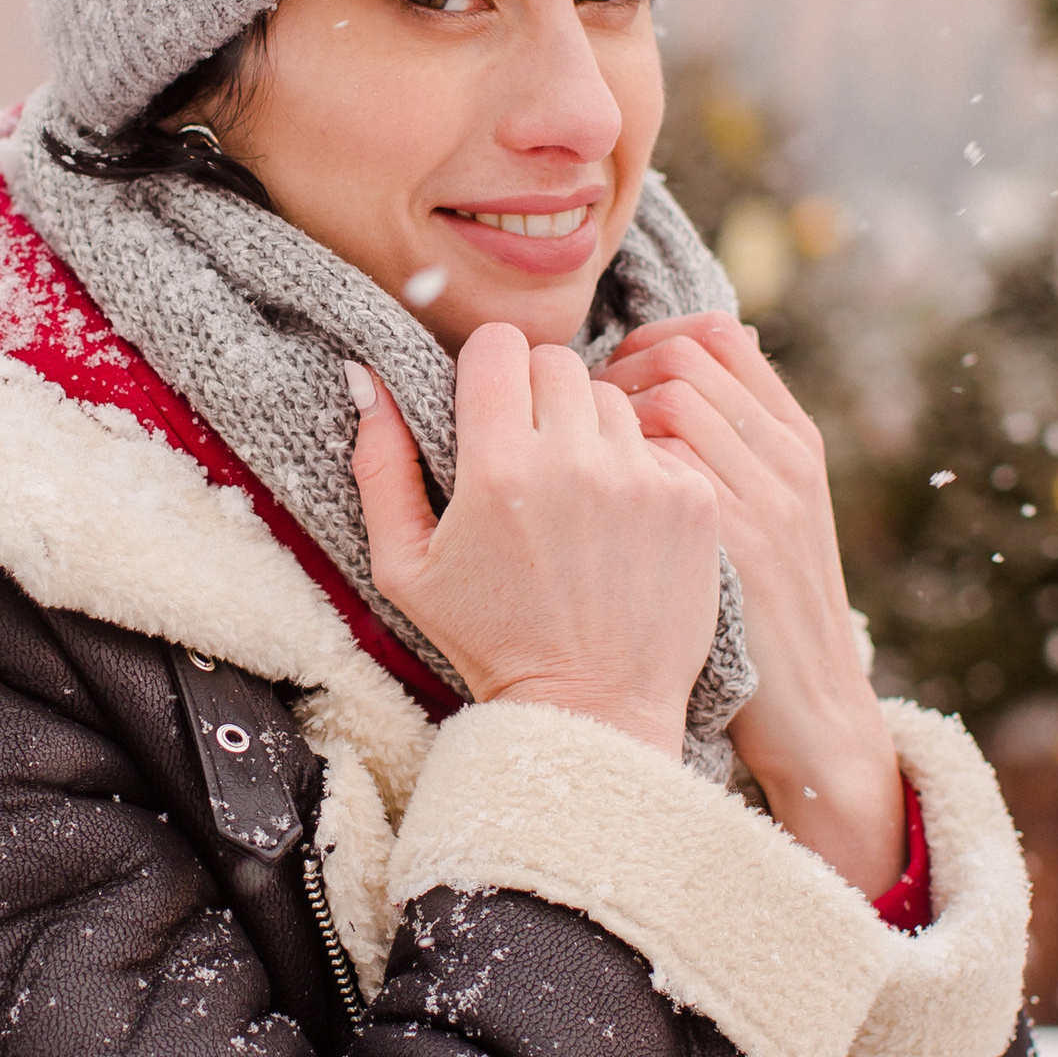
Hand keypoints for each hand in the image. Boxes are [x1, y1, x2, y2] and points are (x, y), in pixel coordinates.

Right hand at [348, 324, 721, 757]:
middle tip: (530, 454)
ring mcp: (642, 478)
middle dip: (537, 395)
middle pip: (557, 362)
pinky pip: (659, 444)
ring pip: (611, 399)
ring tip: (576, 494)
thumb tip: (364, 376)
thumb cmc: (488, 639)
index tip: (488, 406)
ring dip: (589, 430)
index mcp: (497, 470)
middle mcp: (575, 463)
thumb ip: (379, 465)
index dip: (487, 369)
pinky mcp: (692, 499)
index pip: (498, 346)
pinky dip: (637, 470)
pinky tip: (619, 523)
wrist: (592, 710)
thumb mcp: (405, 566)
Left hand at [598, 314, 904, 896]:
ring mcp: (765, 499)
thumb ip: (736, 451)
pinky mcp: (735, 546)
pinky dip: (615, 469)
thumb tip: (674, 377)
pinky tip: (586, 504)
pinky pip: (664, 467)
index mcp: (795, 441)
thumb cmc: (767, 616)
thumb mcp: (774, 518)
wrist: (814, 714)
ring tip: (578, 461)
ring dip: (608, 419)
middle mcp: (786, 459)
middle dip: (617, 373)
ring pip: (672, 401)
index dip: (650, 341)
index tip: (608, 378)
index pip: (719, 336)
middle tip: (576, 419)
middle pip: (687, 357)